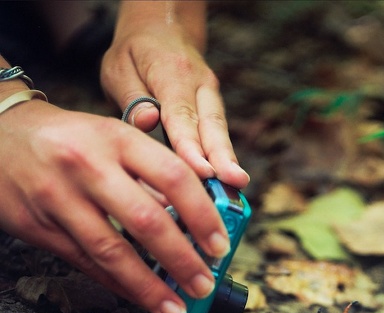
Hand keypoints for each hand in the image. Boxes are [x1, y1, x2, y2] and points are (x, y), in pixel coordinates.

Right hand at [0, 99, 230, 312]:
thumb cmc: (71, 140)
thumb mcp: (114, 138)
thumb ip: (153, 175)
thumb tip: (197, 218)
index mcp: (117, 139)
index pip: (174, 177)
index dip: (203, 216)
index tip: (220, 247)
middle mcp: (88, 165)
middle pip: (146, 219)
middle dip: (182, 260)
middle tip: (204, 286)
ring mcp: (59, 197)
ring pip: (112, 251)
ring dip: (149, 287)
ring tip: (175, 310)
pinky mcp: (38, 226)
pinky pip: (86, 263)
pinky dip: (118, 285)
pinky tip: (140, 299)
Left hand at [100, 1, 249, 188]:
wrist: (162, 29)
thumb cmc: (135, 54)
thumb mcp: (119, 68)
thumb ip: (132, 97)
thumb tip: (147, 123)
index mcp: (172, 72)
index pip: (182, 115)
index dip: (192, 147)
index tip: (202, 172)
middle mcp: (200, 84)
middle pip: (212, 126)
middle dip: (223, 158)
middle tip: (234, 182)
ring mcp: (211, 96)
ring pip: (220, 132)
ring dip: (229, 161)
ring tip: (238, 186)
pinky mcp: (215, 109)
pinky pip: (219, 136)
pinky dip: (224, 160)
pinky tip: (229, 184)